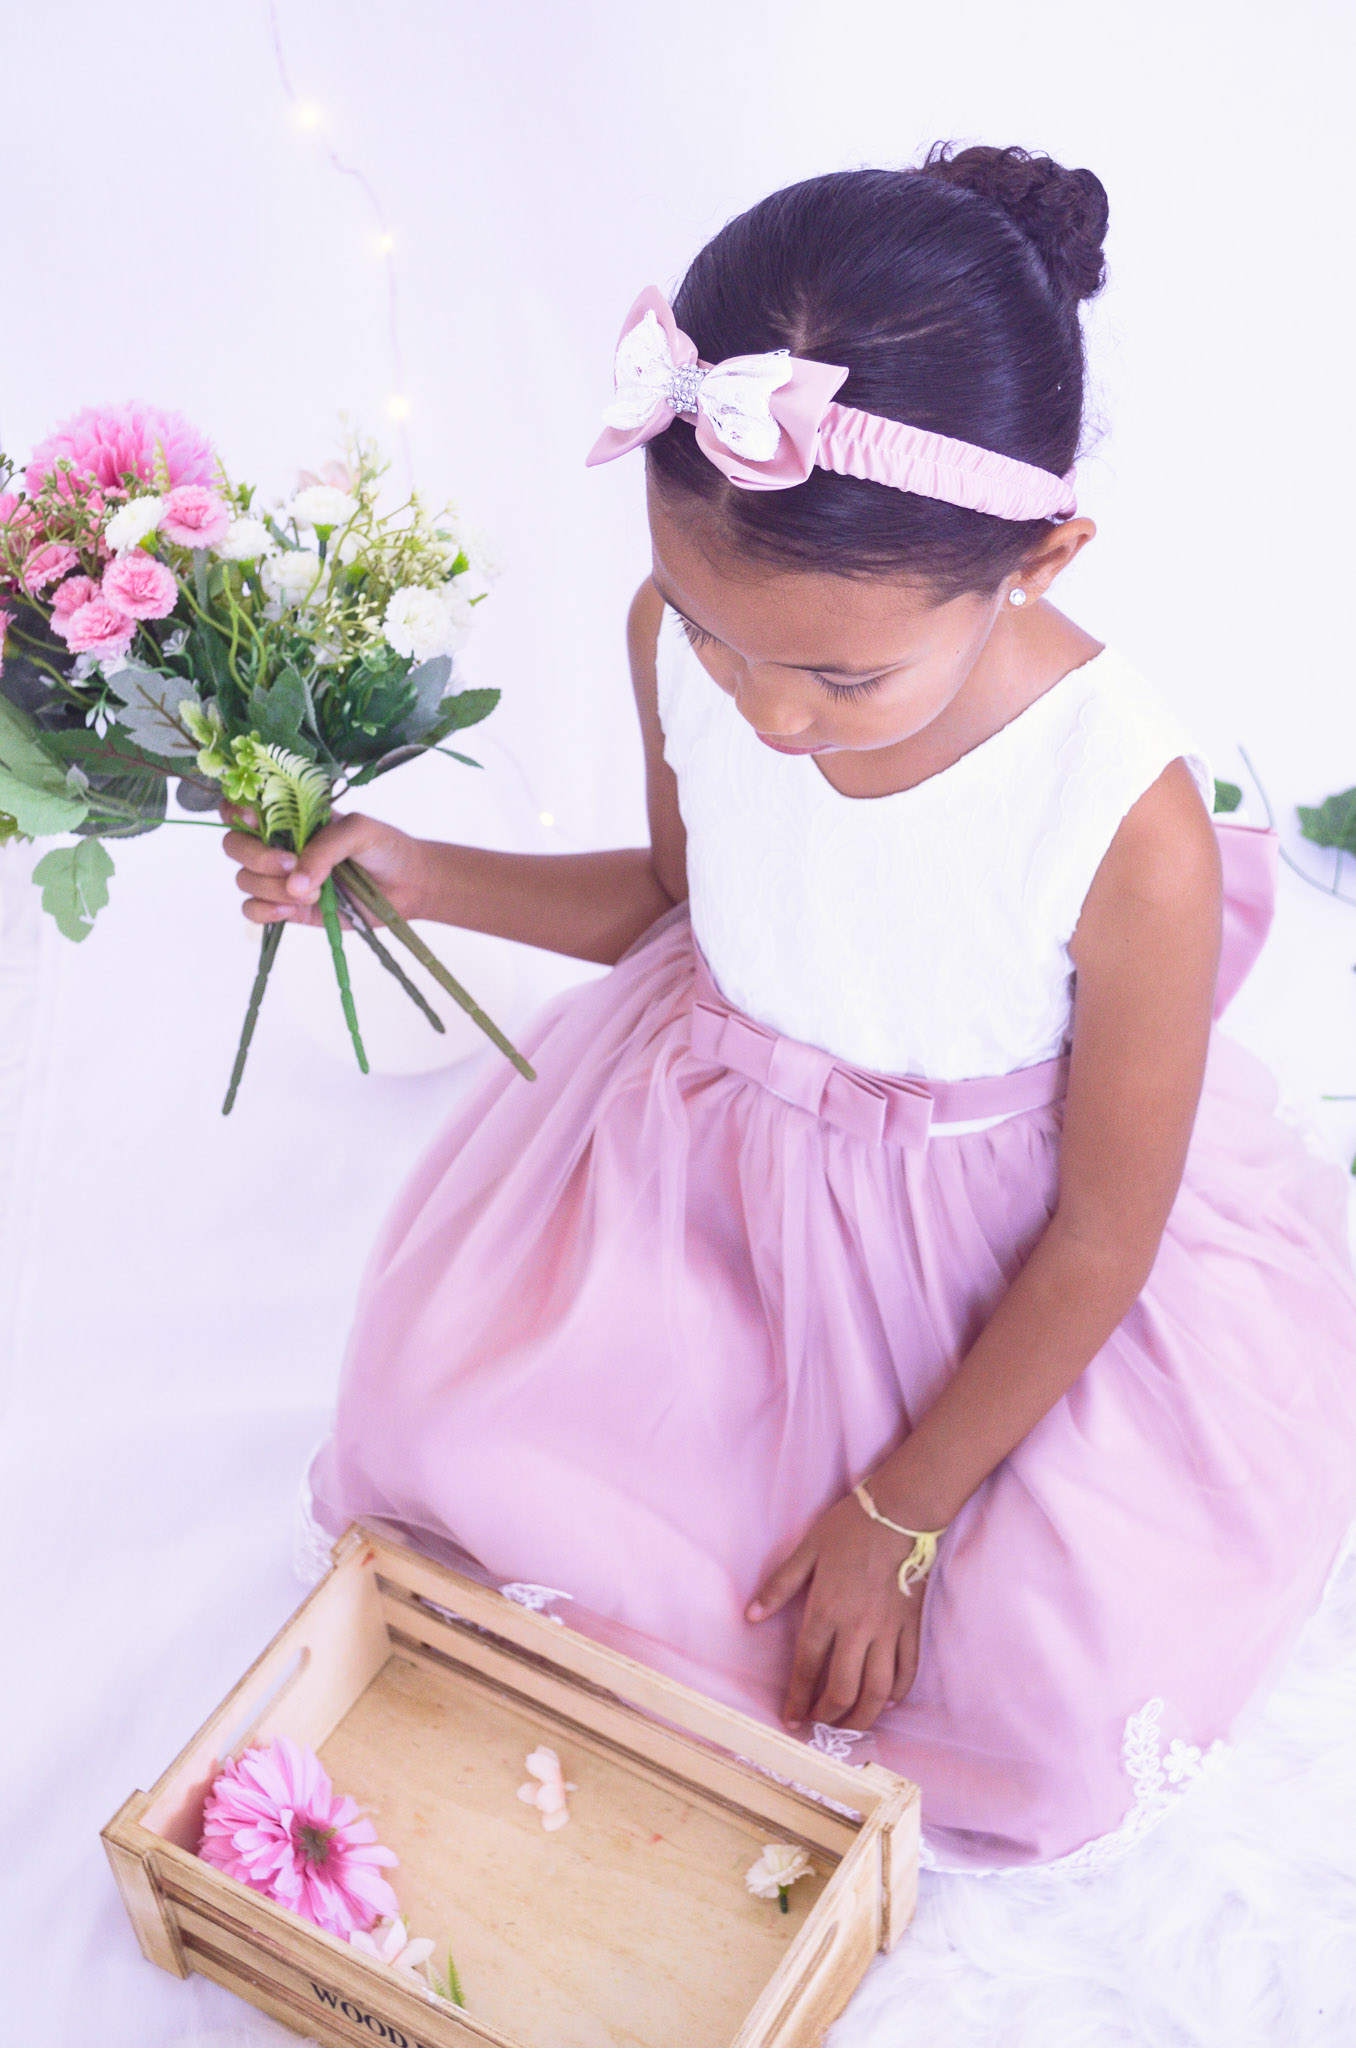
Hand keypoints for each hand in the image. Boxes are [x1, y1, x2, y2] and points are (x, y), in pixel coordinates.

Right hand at [220, 806, 425, 928]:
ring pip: (244, 880)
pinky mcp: (287, 907)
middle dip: (257, 858)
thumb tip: (295, 883)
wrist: (408, 886)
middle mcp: (278, 843)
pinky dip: (266, 911)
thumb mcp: (359, 831)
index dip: (237, 811)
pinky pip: (253, 910)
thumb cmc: (385, 847)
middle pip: (235, 845)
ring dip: (273, 888)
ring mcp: (280, 877)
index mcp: (291, 815)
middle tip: (291, 866)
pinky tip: (294, 909)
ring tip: (315, 892)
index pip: (243, 805)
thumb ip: (325, 848)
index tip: (257, 823)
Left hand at [747, 1492, 924, 1732]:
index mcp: (826, 1611)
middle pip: (843, 1690)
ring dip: (862, 1716)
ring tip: (849, 1726)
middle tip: (819, 1726)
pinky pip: (906, 1670)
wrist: (901, 1513)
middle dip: (828, 1717)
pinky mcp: (911, 1626)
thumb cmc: (850, 1528)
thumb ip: (779, 1586)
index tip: (791, 1720)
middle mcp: (857, 1629)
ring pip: (877, 1690)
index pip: (807, 1667)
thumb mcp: (807, 1550)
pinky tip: (886, 1702)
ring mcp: (888, 1630)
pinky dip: (897, 1693)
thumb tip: (751, 1616)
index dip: (797, 1700)